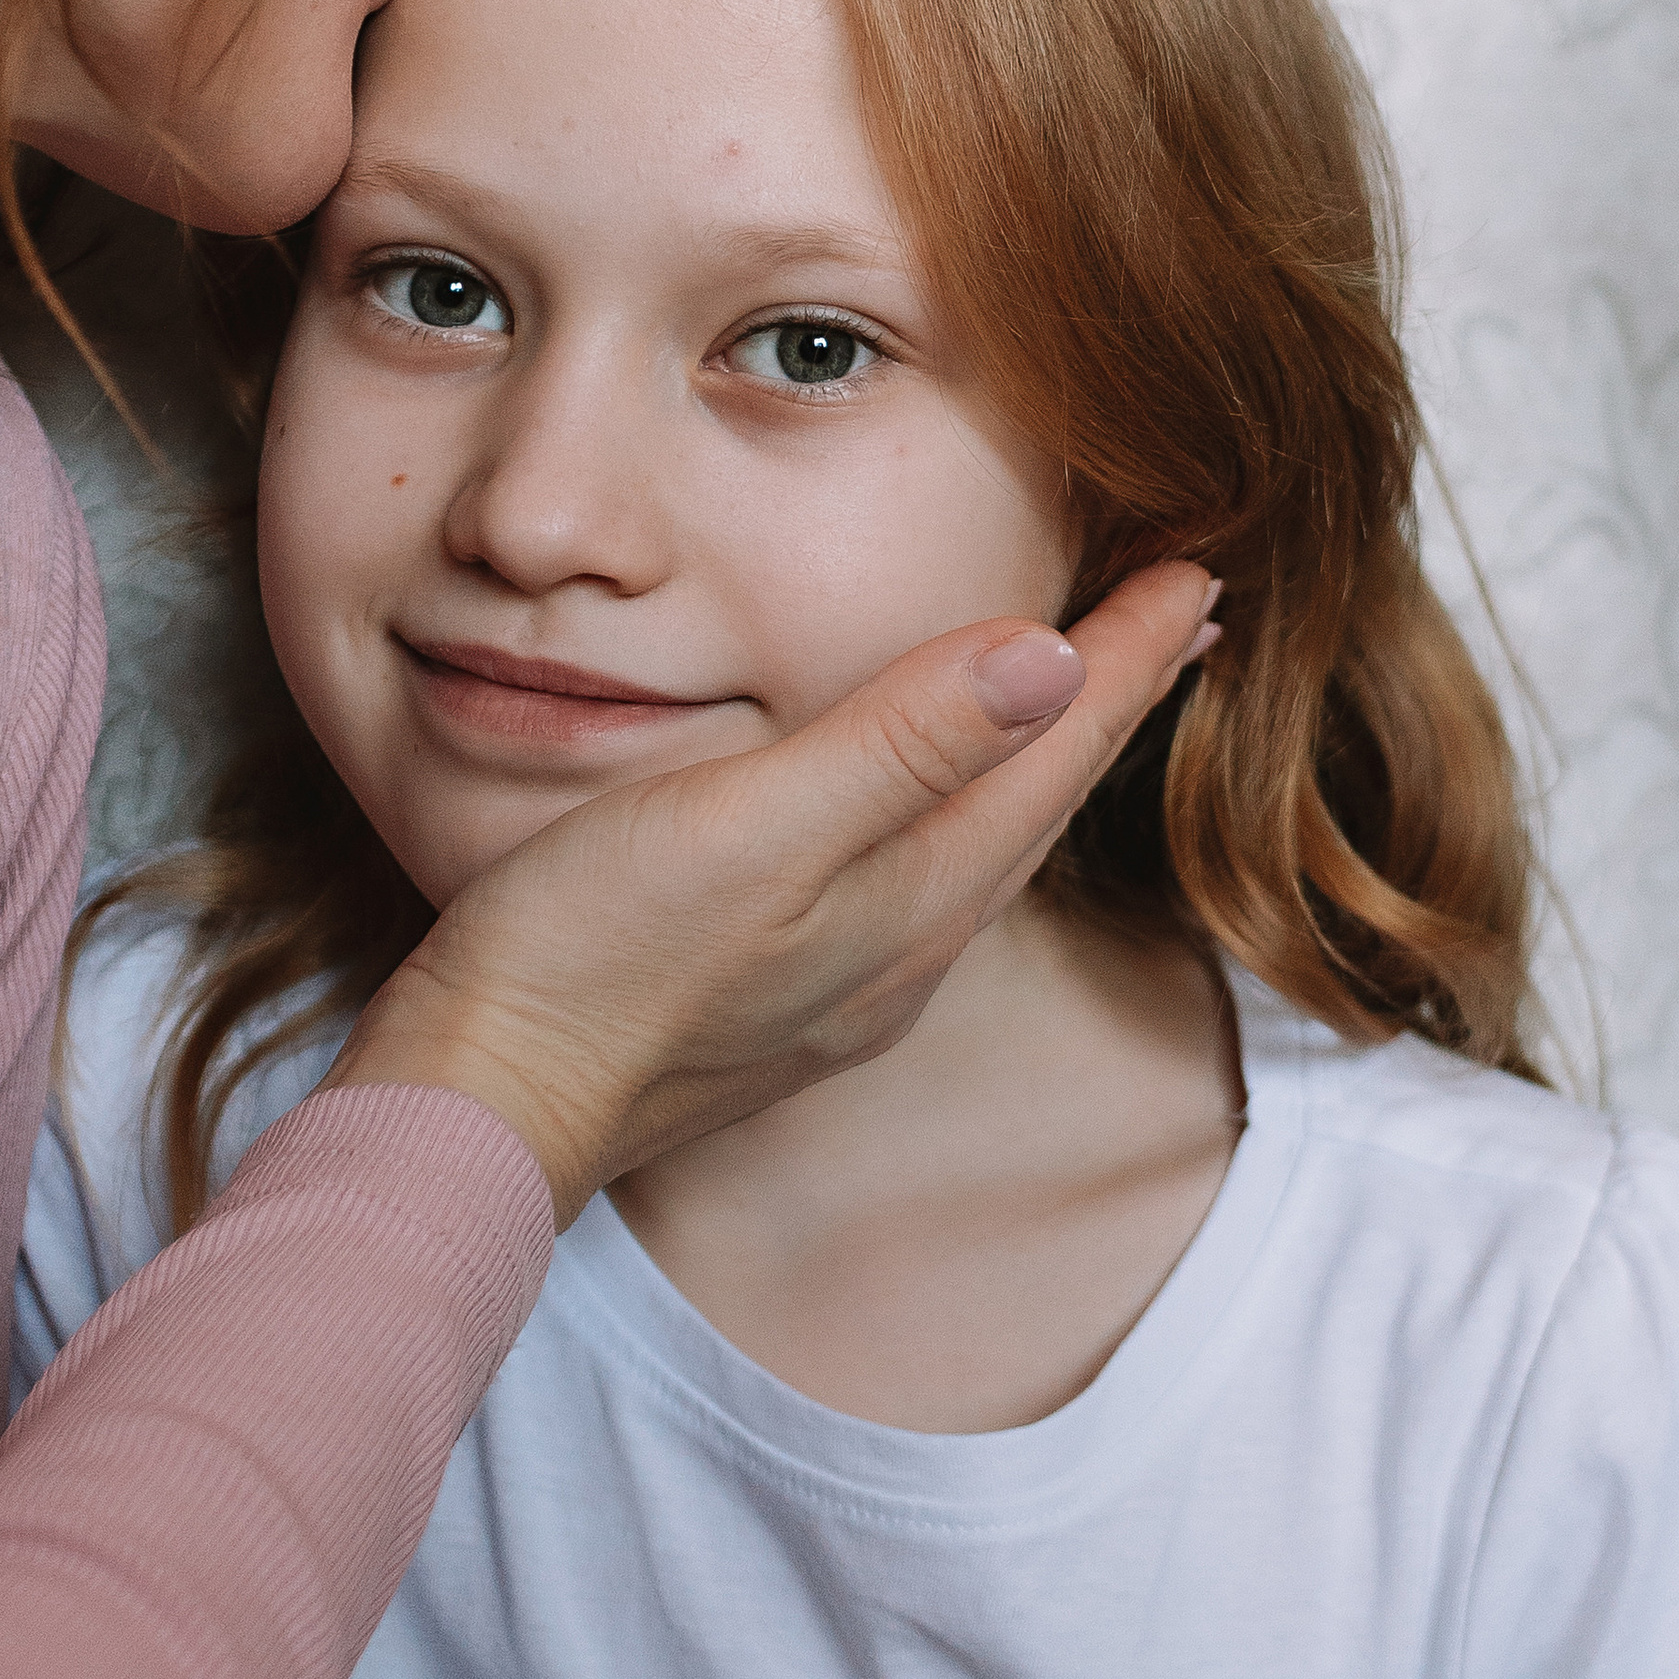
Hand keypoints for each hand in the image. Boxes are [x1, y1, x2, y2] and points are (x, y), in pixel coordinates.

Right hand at [326, 560, 1215, 1223]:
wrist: (477, 1112)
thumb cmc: (590, 961)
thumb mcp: (749, 826)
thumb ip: (899, 743)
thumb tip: (1056, 659)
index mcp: (911, 898)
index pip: (1055, 749)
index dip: (1129, 654)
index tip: (1201, 567)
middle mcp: (900, 954)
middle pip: (1038, 802)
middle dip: (1108, 702)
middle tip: (1175, 615)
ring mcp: (838, 989)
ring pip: (977, 848)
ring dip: (1036, 759)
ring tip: (1073, 696)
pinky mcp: (771, 1002)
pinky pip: (908, 883)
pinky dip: (949, 810)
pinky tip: (918, 809)